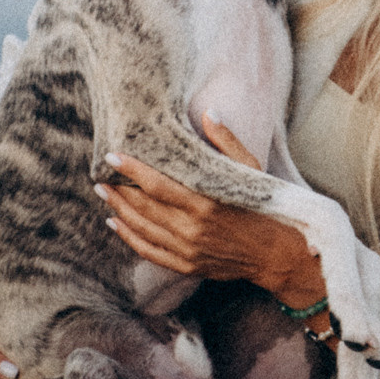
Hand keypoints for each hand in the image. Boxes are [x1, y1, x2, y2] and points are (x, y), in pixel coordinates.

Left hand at [96, 113, 326, 311]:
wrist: (280, 252)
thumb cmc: (267, 206)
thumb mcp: (251, 170)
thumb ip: (226, 141)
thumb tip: (207, 112)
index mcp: (205, 203)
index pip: (157, 184)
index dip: (132, 170)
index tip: (112, 156)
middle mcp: (191, 229)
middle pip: (143, 206)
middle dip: (119, 189)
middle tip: (100, 172)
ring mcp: (187, 251)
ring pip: (142, 228)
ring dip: (119, 209)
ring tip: (103, 192)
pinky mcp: (187, 265)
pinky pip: (149, 251)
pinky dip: (129, 237)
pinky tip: (116, 223)